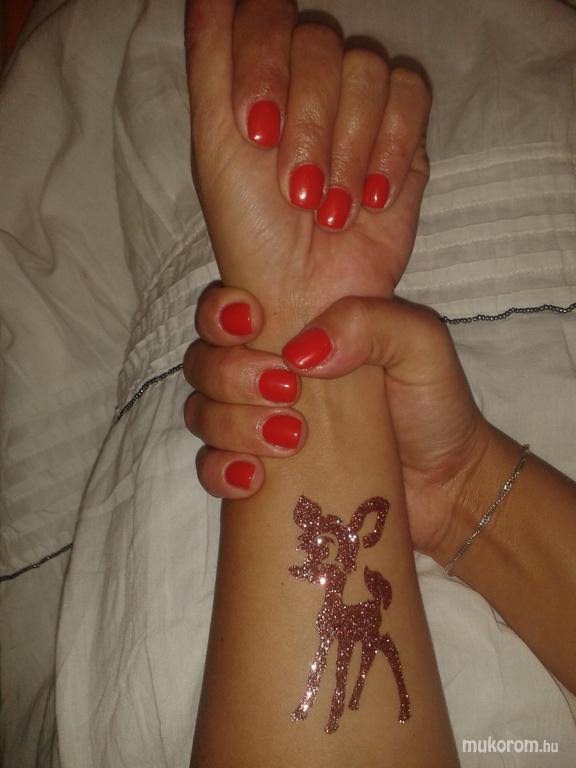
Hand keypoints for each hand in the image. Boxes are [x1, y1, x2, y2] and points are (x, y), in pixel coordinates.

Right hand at [183, 284, 493, 557]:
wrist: (447, 482)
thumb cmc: (434, 404)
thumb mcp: (421, 345)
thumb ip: (372, 323)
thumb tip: (303, 352)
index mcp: (301, 330)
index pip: (230, 307)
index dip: (219, 312)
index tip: (249, 322)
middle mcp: (271, 371)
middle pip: (205, 360)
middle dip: (229, 373)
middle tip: (285, 390)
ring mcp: (262, 424)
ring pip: (202, 411)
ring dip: (230, 422)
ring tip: (289, 438)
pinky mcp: (263, 473)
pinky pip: (213, 468)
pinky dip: (220, 471)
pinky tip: (252, 479)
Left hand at [185, 0, 431, 343]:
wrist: (304, 292)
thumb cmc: (252, 230)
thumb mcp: (213, 145)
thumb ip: (210, 60)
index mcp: (256, 76)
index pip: (265, 11)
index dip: (264, 62)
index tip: (256, 131)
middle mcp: (307, 80)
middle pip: (320, 41)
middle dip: (308, 126)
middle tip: (296, 191)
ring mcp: (357, 103)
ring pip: (367, 69)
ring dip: (346, 151)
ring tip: (329, 209)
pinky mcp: (403, 132)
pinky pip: (410, 96)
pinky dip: (389, 152)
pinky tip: (370, 198)